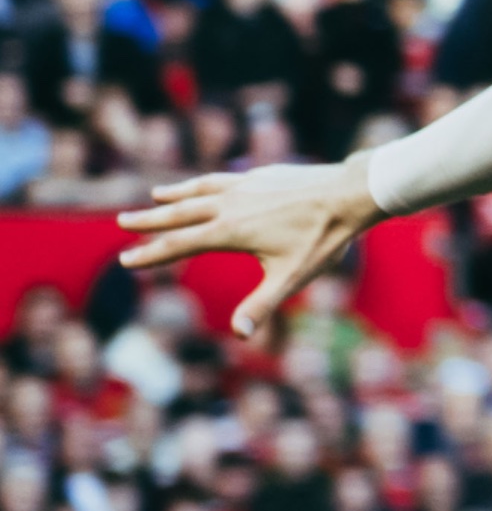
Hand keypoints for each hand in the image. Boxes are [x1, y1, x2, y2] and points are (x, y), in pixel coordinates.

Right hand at [116, 154, 380, 342]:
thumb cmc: (322, 238)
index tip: (125, 260)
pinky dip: (204, 182)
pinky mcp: (260, 174)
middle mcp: (229, 205)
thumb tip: (241, 335)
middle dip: (149, 220)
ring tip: (155, 195)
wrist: (348, 194)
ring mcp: (244, 186)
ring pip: (199, 190)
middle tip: (123, 221)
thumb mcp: (292, 276)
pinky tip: (205, 184)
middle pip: (179, 213)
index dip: (150, 255)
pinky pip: (222, 178)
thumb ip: (263, 305)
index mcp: (229, 231)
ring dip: (174, 195)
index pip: (179, 245)